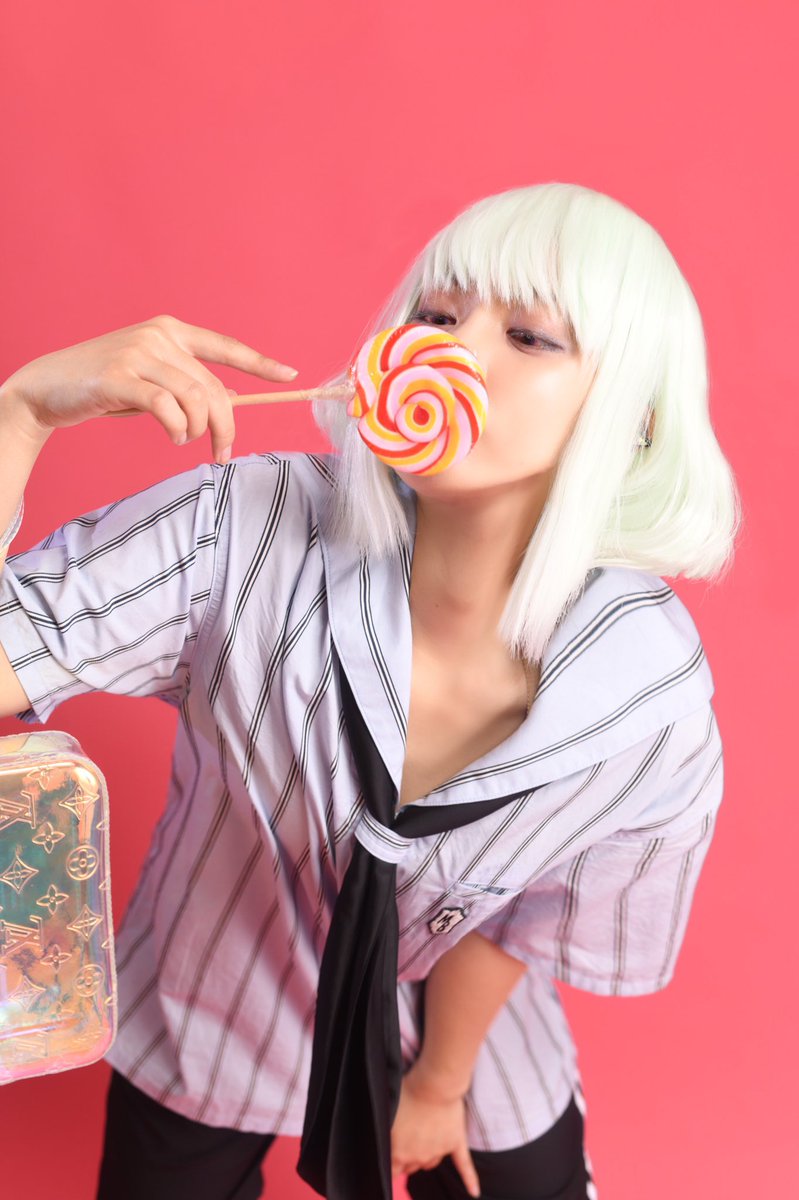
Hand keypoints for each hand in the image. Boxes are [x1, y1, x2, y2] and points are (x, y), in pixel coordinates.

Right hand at [0, 313, 298, 464]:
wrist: (49, 388)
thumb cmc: (105, 386)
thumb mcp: (152, 381)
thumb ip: (188, 384)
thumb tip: (230, 398)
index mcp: (171, 330)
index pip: (226, 346)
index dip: (259, 364)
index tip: (288, 375)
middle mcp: (158, 335)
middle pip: (214, 387)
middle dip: (226, 426)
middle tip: (222, 453)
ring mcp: (138, 353)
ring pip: (195, 399)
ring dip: (199, 431)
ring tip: (186, 441)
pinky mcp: (119, 376)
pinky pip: (167, 409)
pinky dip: (177, 429)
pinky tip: (173, 436)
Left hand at [391, 1064, 480, 1196]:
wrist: (433, 1085)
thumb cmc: (407, 1094)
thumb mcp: (388, 1114)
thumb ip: (387, 1133)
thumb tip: (383, 1139)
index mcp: (399, 1152)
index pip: (394, 1171)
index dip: (392, 1163)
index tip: (392, 1159)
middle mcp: (419, 1157)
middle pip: (412, 1167)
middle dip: (408, 1157)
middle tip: (408, 1137)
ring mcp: (438, 1152)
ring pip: (430, 1163)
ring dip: (425, 1156)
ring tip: (424, 1137)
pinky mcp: (455, 1144)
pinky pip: (464, 1166)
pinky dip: (470, 1180)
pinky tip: (474, 1192)